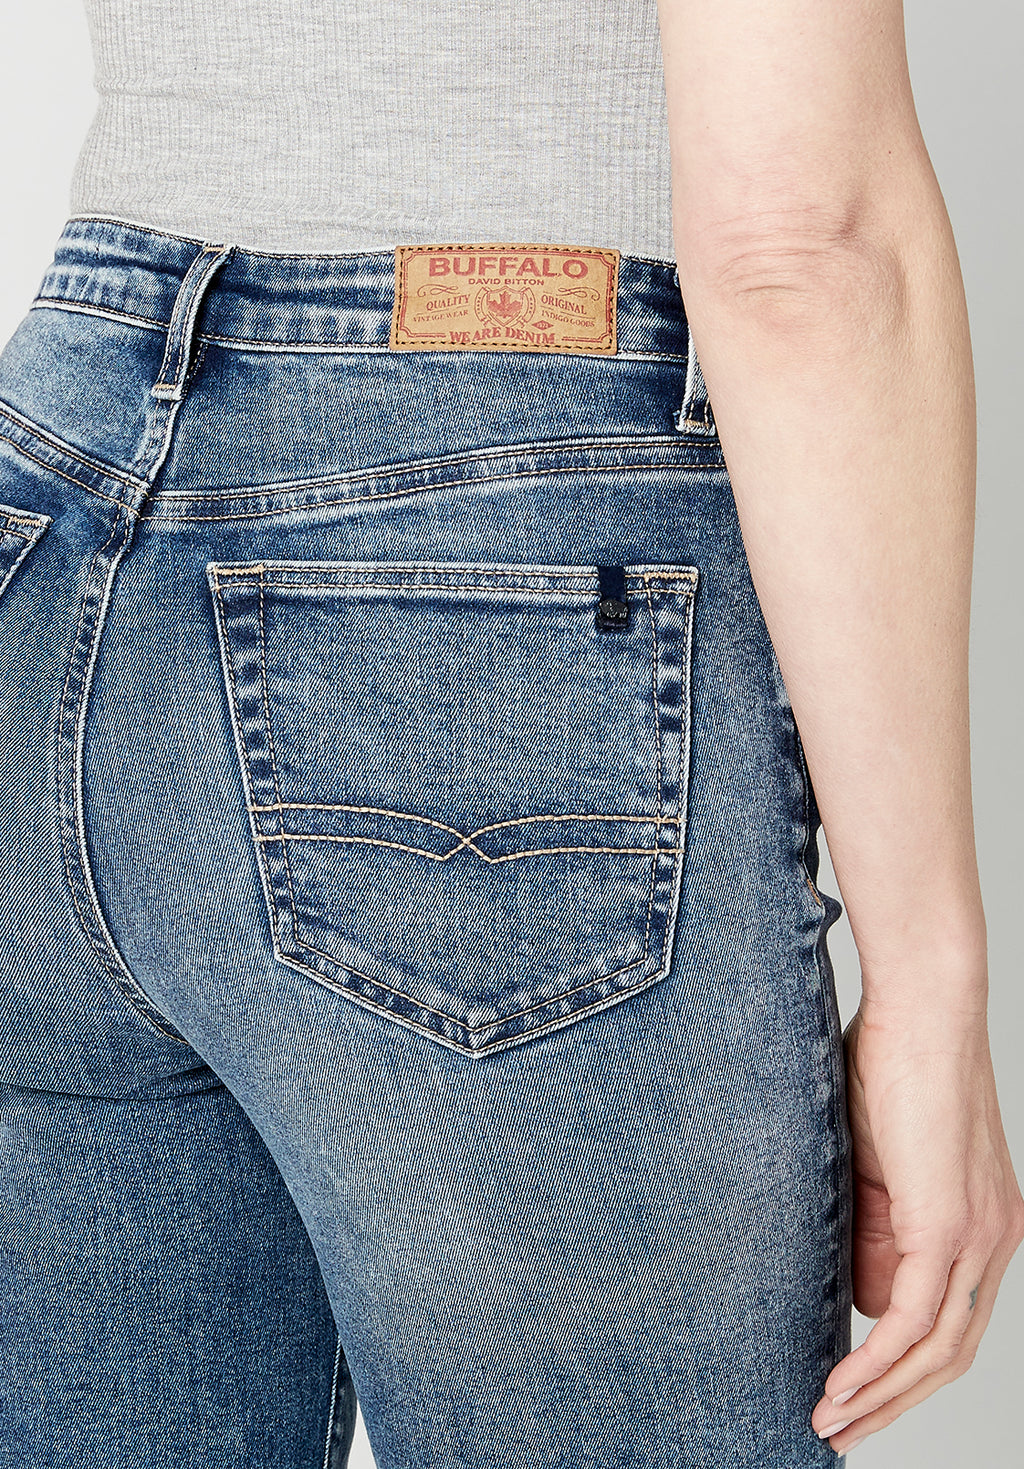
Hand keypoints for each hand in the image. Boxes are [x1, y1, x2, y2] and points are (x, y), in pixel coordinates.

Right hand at [810, 993, 1023, 1452]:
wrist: (923, 1008)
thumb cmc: (894, 1065)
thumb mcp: (879, 1163)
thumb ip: (876, 1226)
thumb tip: (859, 1291)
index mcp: (985, 1225)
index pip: (953, 1322)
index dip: (906, 1369)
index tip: (856, 1393)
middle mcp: (995, 1240)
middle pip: (952, 1352)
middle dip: (893, 1401)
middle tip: (839, 1428)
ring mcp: (978, 1235)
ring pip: (938, 1348)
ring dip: (881, 1394)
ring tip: (830, 1418)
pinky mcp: (948, 1224)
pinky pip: (915, 1317)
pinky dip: (878, 1361)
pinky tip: (844, 1384)